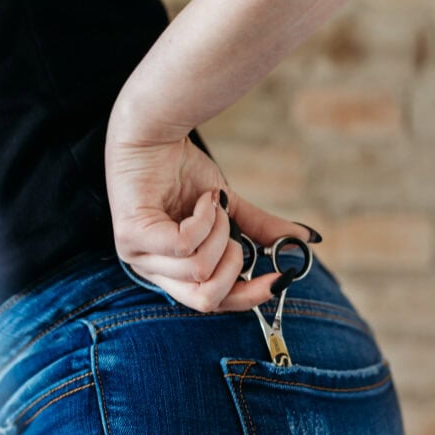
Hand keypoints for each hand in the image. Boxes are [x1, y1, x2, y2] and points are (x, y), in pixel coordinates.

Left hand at [104, 122, 312, 312]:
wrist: (153, 131)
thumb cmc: (180, 169)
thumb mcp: (226, 207)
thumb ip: (258, 229)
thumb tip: (304, 241)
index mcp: (171, 271)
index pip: (211, 303)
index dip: (247, 296)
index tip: (279, 279)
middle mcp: (150, 270)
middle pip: (204, 299)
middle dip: (233, 265)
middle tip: (232, 232)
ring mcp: (136, 256)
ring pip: (198, 270)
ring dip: (218, 233)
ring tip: (212, 205)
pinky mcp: (131, 236)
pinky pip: (183, 246)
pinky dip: (204, 220)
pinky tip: (202, 200)